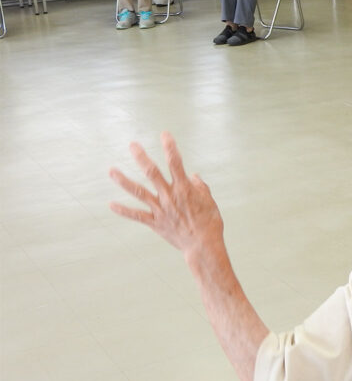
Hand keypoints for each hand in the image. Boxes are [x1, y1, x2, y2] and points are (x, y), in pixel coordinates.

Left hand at [109, 132, 223, 257]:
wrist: (203, 246)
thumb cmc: (210, 222)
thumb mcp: (209, 201)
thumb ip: (200, 187)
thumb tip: (192, 176)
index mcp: (184, 188)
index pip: (176, 163)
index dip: (170, 147)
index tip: (165, 134)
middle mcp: (169, 196)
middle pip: (152, 173)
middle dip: (141, 157)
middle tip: (132, 145)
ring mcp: (160, 209)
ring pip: (138, 192)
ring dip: (123, 181)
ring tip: (111, 170)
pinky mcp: (155, 222)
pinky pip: (136, 215)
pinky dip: (123, 210)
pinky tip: (111, 205)